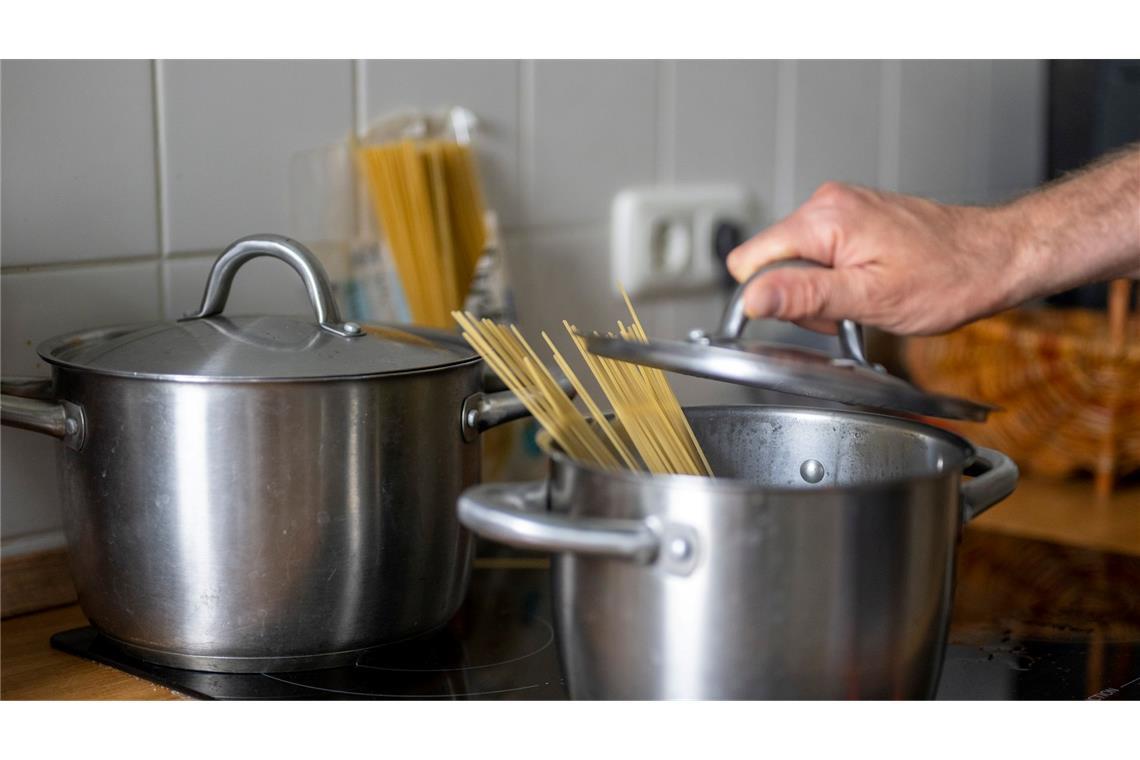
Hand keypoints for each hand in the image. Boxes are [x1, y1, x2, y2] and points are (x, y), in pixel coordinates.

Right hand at [725, 182, 1023, 335]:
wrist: (995, 257)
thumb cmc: (948, 277)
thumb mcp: (870, 299)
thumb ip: (804, 296)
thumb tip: (752, 299)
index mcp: (824, 218)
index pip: (749, 261)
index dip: (766, 296)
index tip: (806, 312)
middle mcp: (827, 203)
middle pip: (770, 263)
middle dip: (799, 297)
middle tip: (847, 309)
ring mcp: (840, 207)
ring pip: (794, 262)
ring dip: (820, 291)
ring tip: (864, 298)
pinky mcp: (852, 217)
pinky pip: (818, 254)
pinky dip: (835, 278)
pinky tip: (868, 285)